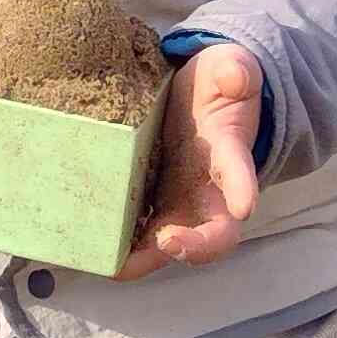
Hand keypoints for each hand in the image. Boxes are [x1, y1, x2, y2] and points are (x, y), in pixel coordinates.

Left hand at [116, 44, 262, 279]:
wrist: (198, 98)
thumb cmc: (218, 88)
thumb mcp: (230, 71)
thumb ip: (236, 72)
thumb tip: (236, 76)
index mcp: (230, 157)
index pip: (240, 175)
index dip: (243, 189)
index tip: (244, 205)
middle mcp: (207, 191)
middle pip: (212, 234)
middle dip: (193, 246)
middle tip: (167, 244)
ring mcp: (177, 201)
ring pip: (168, 242)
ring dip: (146, 257)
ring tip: (117, 266)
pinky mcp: (148, 201)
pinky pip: (135, 230)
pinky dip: (119, 245)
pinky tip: (92, 250)